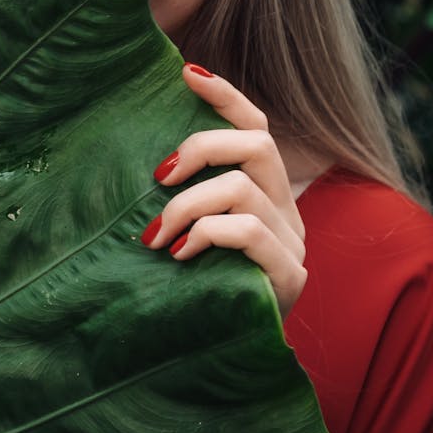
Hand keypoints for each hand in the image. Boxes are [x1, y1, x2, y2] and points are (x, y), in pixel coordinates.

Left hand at [140, 63, 306, 316]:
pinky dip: (206, 235)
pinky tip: (178, 255)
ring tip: (153, 236)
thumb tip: (139, 160)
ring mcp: (292, 242)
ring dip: (188, 206)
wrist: (226, 360)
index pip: (255, 125)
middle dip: (201, 149)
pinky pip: (248, 232)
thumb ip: (182, 195)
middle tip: (158, 177)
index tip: (186, 72)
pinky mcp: (289, 276)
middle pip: (257, 144)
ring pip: (244, 189)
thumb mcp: (188, 233)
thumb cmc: (196, 289)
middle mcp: (286, 208)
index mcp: (265, 190)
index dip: (225, 96)